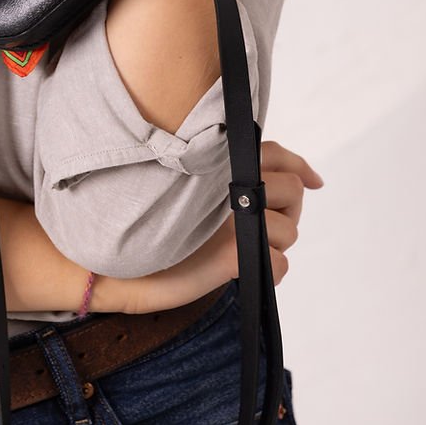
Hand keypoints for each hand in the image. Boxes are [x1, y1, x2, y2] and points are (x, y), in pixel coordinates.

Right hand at [106, 140, 324, 314]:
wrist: (111, 264)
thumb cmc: (146, 226)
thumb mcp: (185, 188)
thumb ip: (222, 174)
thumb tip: (273, 178)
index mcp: (217, 163)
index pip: (275, 153)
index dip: (299, 167)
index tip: (314, 181)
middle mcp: (228, 183)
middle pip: (291, 190)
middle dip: (286, 210)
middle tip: (260, 225)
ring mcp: (232, 217)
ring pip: (288, 229)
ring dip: (272, 242)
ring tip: (238, 248)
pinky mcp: (232, 252)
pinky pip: (279, 263)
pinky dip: (268, 270)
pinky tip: (240, 271)